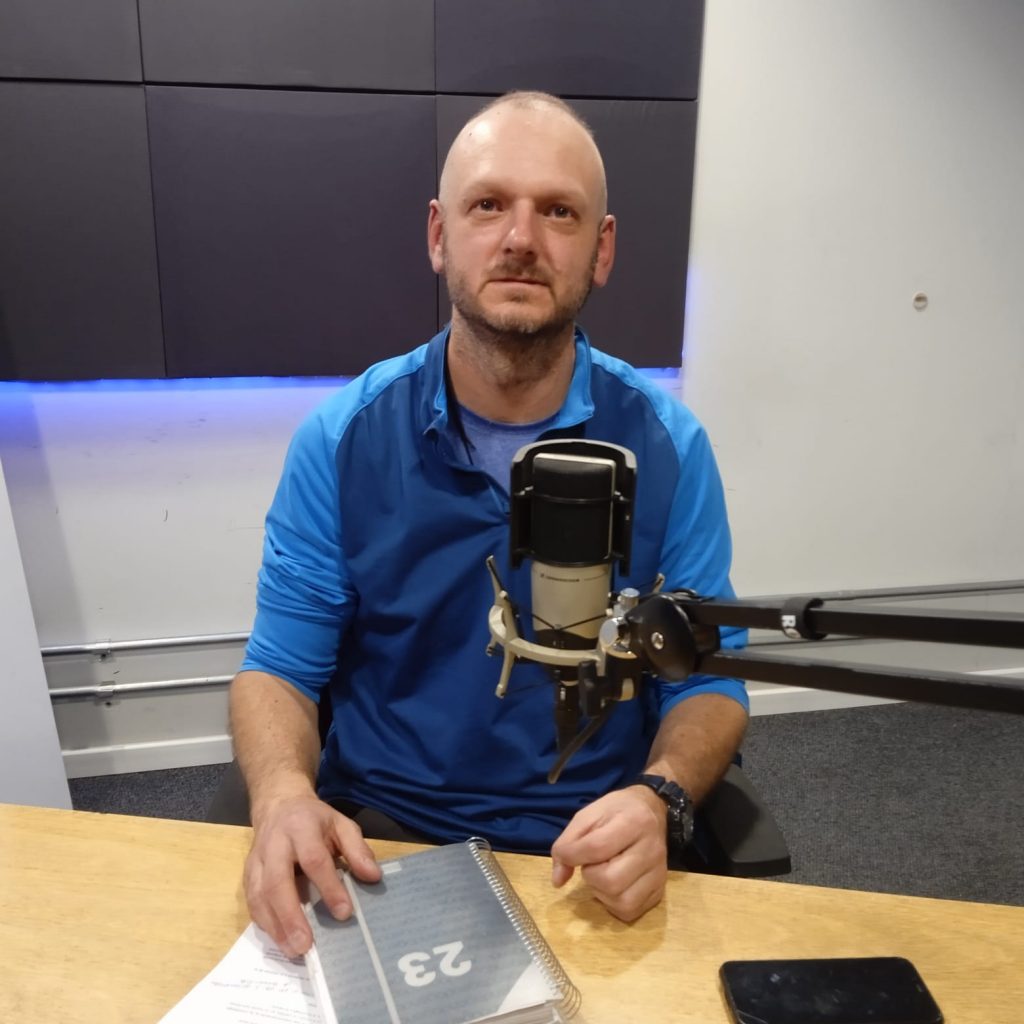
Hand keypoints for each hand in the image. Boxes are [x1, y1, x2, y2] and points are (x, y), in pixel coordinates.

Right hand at [243, 794, 380, 956]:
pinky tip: (279, 940)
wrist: (279, 805)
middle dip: (290, 915)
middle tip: (306, 945)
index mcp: (301, 828)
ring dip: (274, 926)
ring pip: (258, 895)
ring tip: (293, 950)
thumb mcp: (341, 824)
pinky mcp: (247, 875)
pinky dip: (264, 924)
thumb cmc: (314, 820)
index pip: (314, 859)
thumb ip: (357, 849)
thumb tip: (373, 876)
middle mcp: (274, 845)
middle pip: (277, 881)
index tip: (344, 913)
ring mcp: (256, 860)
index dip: (329, 887)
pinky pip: (251, 902)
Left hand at [549, 786, 667, 921]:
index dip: (572, 855)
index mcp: (634, 822)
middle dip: (590, 875)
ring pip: (622, 901)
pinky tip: (613, 885)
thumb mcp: (588, 815)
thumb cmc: (617, 811)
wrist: (652, 811)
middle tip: (591, 862)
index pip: (597, 848)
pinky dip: (613, 903)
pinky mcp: (660, 890)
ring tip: (602, 872)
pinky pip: (630, 911)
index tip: (565, 854)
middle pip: (610, 880)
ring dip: (601, 892)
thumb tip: (557, 880)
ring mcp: (659, 873)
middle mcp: (651, 850)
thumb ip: (568, 842)